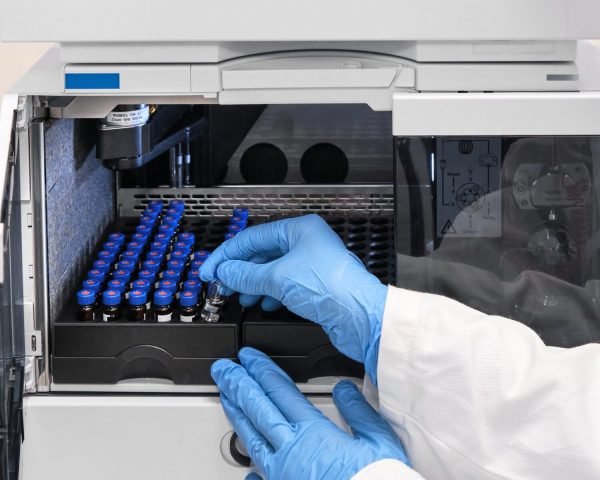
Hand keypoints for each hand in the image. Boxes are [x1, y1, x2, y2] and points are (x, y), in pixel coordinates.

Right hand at [201, 215, 387, 381]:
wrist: (361, 317)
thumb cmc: (331, 287)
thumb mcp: (277, 279)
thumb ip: (246, 275)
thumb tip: (225, 272)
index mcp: (300, 229)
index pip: (253, 237)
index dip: (227, 254)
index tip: (210, 270)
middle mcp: (307, 242)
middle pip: (263, 253)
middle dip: (241, 271)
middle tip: (222, 285)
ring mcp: (313, 263)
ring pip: (273, 270)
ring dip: (254, 284)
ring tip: (241, 297)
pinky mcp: (317, 284)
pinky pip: (285, 284)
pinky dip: (271, 294)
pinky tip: (265, 304)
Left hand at [212, 348, 409, 479]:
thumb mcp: (378, 441)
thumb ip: (359, 412)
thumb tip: (345, 389)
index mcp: (313, 432)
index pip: (279, 391)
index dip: (261, 371)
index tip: (248, 358)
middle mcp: (291, 451)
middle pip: (257, 409)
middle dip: (237, 385)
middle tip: (223, 370)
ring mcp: (282, 474)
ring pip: (251, 438)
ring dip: (236, 414)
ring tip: (225, 397)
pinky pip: (260, 477)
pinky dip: (250, 468)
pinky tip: (245, 467)